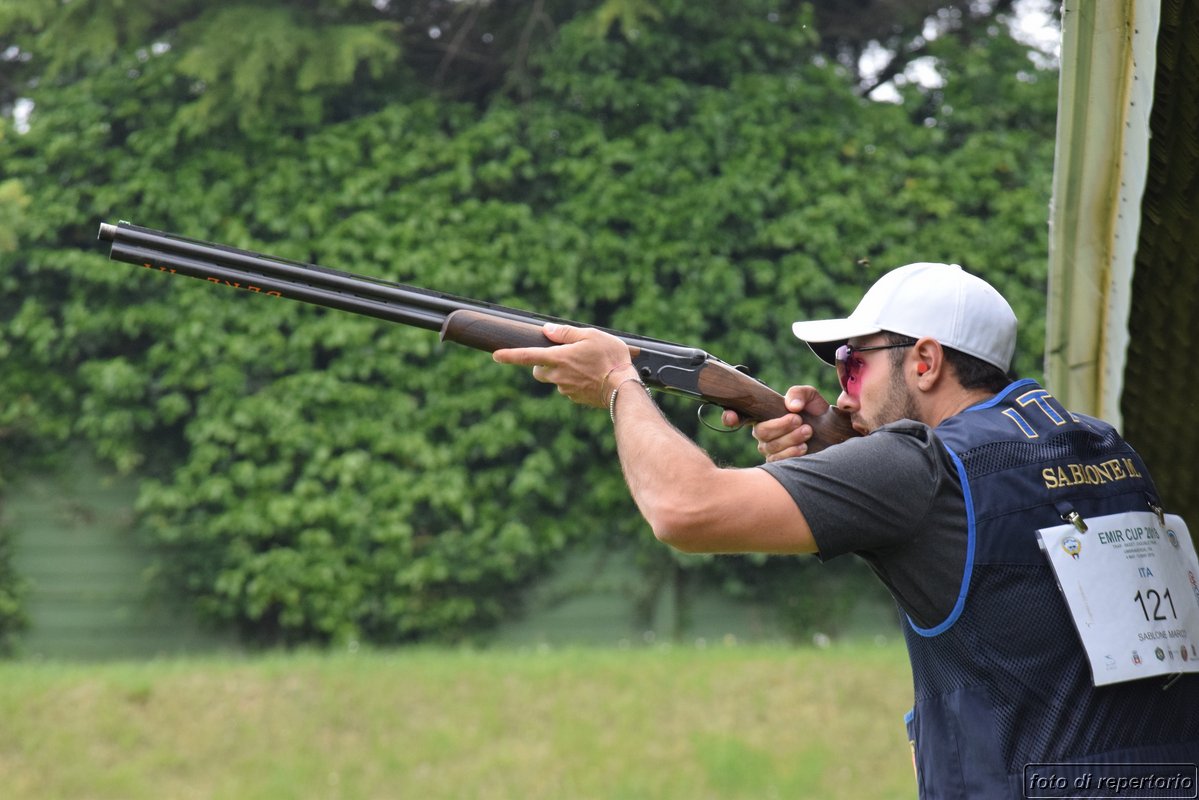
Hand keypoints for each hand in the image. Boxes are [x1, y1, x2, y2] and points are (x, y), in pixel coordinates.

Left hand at [492, 323, 636, 407]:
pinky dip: (575, 382)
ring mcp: (566, 389)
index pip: (527, 356)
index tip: (495, 356)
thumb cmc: (610, 358)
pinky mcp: (575, 399)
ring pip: (555, 380)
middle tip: (561, 356)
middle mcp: (558, 376)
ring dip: (563, 373)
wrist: (623, 388)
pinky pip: (569, 388)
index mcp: (558, 358)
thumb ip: (566, 333)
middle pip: (538, 371)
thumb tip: (548, 329)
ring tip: (586, 366)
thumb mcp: (591, 336)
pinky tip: (592, 377)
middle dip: (543, 364)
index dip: (509, 356)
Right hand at [723, 385, 829, 461]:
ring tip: (808, 431)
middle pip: (760, 433)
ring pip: (770, 447)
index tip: (731, 417)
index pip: (740, 416)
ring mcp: (770, 450)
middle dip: (780, 426)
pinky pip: (777, 461)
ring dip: (790, 439)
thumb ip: (798, 394)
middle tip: (799, 421)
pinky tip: (804, 447)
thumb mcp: (809, 397)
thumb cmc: (816, 413)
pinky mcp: (780, 464)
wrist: (832, 433)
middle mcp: (763, 434)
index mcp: (764, 415)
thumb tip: (791, 406)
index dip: (730, 417)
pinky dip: (791, 453)